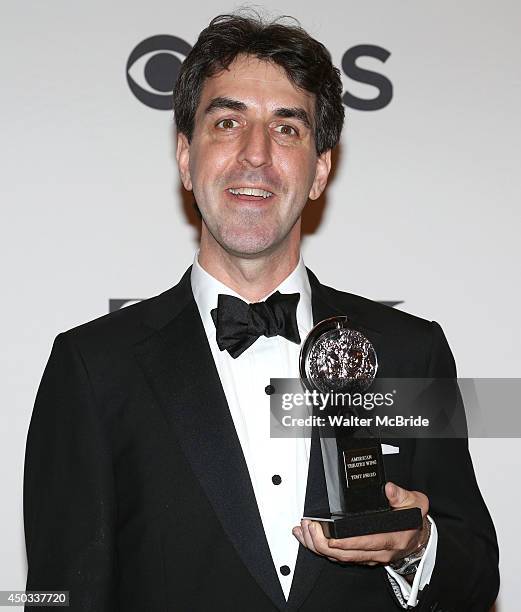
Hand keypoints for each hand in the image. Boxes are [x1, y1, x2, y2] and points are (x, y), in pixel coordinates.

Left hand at [292, 482, 429, 565]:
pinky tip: (309, 538)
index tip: (330, 536)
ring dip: (319, 547)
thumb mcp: (415, 503)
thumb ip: (402, 495)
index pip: (366, 543)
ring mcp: (370, 556)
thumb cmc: (413, 520)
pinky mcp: (362, 557)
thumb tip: (389, 489)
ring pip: (340, 557)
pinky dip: (322, 549)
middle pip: (347, 554)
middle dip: (324, 543)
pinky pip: (340, 556)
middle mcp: (379, 551)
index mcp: (392, 538)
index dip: (347, 542)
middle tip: (310, 527)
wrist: (418, 537)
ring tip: (305, 531)